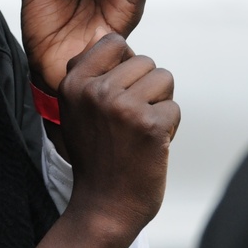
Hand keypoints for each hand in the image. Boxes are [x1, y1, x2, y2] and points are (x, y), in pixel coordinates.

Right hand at [59, 32, 179, 234]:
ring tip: (139, 129)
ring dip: (159, 104)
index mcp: (73, 83)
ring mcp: (122, 106)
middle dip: (146, 87)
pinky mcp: (149, 125)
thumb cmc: (96, 154)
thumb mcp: (75, 109)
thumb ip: (90, 76)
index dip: (126, 62)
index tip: (119, 88)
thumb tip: (122, 47)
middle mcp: (95, 90)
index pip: (114, 42)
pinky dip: (169, 127)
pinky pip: (174, 108)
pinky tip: (149, 145)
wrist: (104, 205)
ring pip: (164, 79)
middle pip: (145, 61)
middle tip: (129, 119)